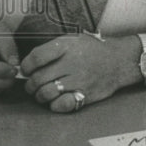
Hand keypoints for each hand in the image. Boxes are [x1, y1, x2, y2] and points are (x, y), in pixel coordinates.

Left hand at [21, 33, 136, 112]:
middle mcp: (73, 62)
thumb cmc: (92, 50)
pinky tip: (57, 99)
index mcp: (67, 46)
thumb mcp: (74, 40)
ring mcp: (80, 80)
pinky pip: (61, 105)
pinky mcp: (86, 94)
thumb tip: (26, 65)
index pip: (36, 57)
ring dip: (40, 95)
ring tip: (44, 92)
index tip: (27, 70)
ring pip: (46, 93)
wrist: (120, 60)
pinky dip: (55, 105)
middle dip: (31, 84)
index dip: (26, 66)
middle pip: (37, 78)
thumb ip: (51, 49)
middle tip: (34, 84)